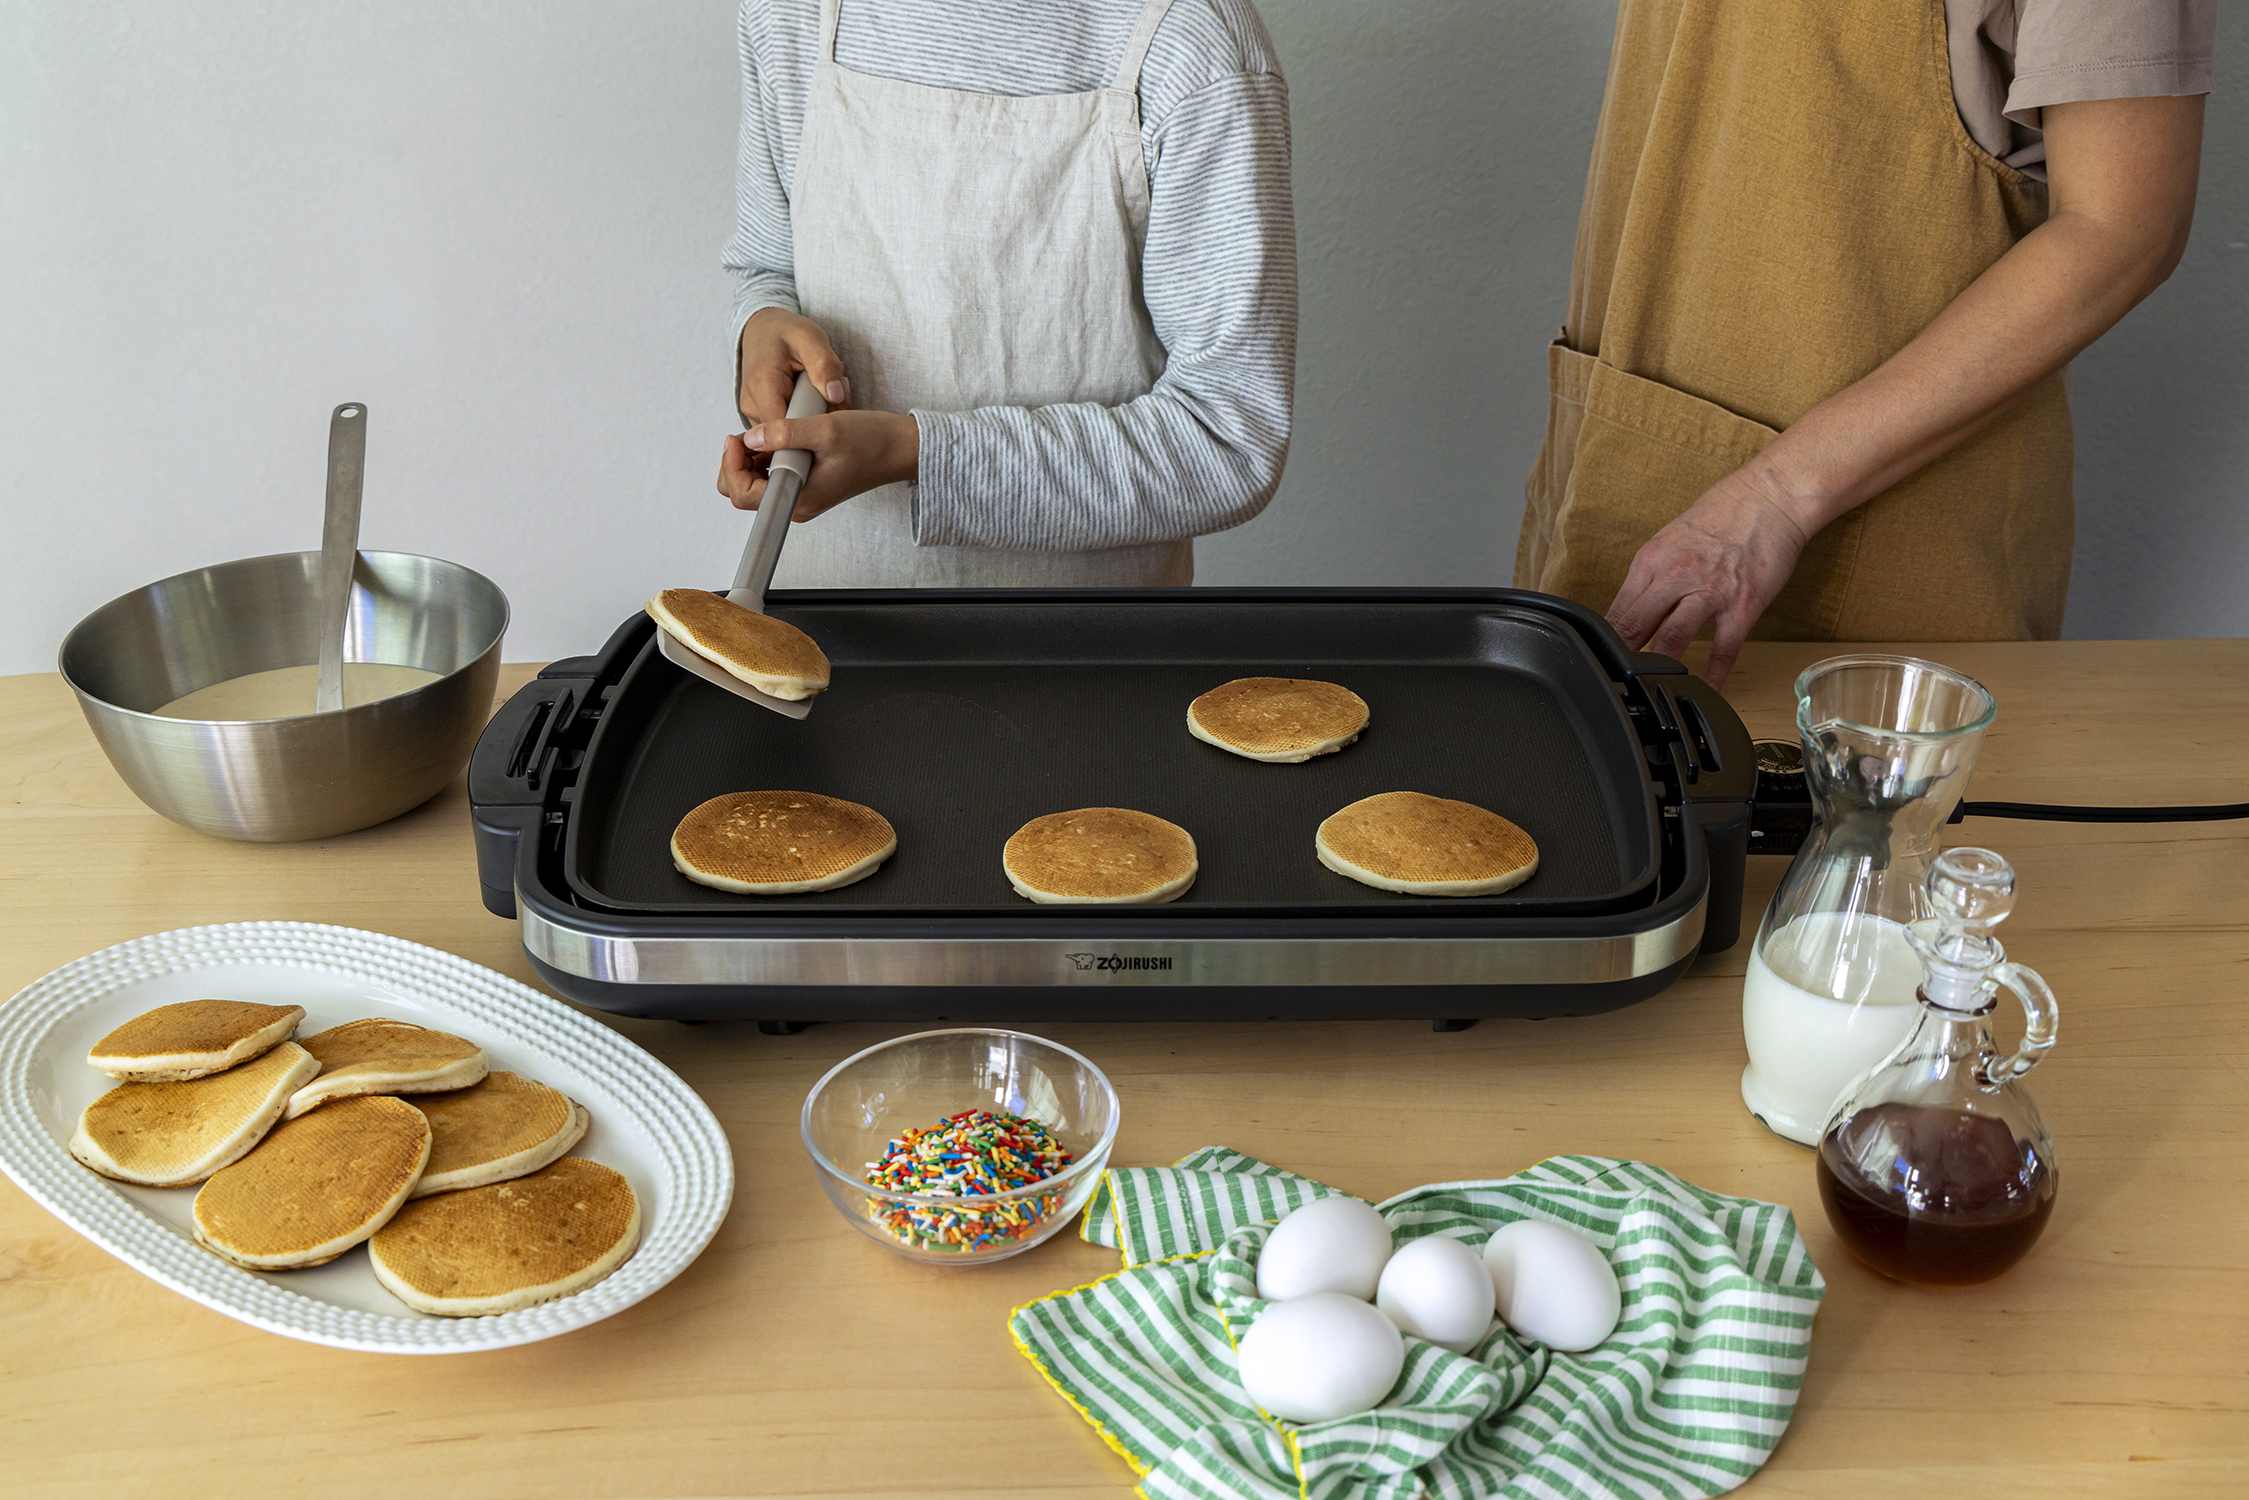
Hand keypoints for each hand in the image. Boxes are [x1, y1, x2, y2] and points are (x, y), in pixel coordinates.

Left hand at [717, 409, 920, 520]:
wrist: (899, 448)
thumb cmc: (871, 442)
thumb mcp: (825, 430)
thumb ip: (784, 433)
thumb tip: (750, 437)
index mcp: (799, 498)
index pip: (743, 495)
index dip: (731, 465)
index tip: (737, 438)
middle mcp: (797, 504)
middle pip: (743, 493)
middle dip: (736, 463)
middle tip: (746, 435)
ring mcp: (801, 496)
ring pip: (755, 484)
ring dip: (750, 458)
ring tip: (767, 432)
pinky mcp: (805, 485)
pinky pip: (772, 476)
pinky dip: (766, 456)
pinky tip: (778, 437)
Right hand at [737, 307, 850, 427]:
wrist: (763, 330)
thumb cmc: (787, 332)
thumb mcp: (810, 337)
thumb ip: (824, 364)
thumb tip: (835, 396)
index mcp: (762, 384)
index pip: (785, 430)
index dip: (813, 431)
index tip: (834, 416)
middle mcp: (751, 404)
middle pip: (788, 436)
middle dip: (817, 425)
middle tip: (836, 401)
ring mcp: (753, 414)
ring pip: (788, 436)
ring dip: (810, 423)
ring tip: (823, 398)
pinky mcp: (759, 418)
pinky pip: (784, 431)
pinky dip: (803, 421)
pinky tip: (812, 403)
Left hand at [1605, 462, 1812, 687]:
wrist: (1769, 497)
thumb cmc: (1720, 516)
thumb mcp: (1670, 541)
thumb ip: (1650, 578)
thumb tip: (1629, 613)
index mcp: (1651, 561)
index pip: (1617, 611)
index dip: (1604, 642)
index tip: (1600, 663)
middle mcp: (1676, 576)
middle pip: (1636, 627)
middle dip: (1621, 659)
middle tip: (1615, 684)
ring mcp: (1710, 592)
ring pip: (1672, 639)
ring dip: (1658, 668)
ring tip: (1650, 691)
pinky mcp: (1742, 605)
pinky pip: (1723, 650)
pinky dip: (1713, 676)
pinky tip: (1706, 692)